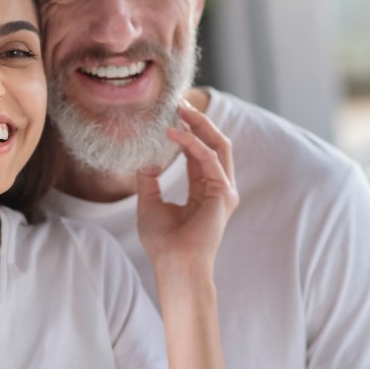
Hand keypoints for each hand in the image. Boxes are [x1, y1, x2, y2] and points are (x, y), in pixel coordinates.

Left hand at [137, 102, 238, 273]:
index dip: (188, 130)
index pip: (200, 152)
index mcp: (204, 191)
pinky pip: (208, 158)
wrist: (175, 267)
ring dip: (200, 123)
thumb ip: (149, 180)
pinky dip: (191, 142)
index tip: (172, 113)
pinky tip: (172, 133)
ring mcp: (224, 190)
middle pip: (214, 143)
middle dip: (199, 120)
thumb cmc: (163, 243)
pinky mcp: (223, 193)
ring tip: (180, 108)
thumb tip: (145, 159)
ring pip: (218, 145)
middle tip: (179, 101)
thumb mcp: (149, 203)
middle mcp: (219, 188)